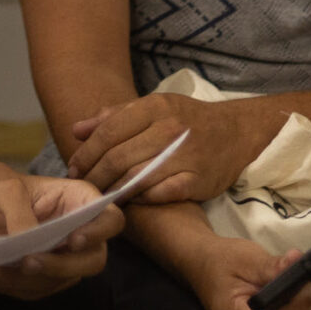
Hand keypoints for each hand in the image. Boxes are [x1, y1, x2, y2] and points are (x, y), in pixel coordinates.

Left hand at [0, 166, 119, 299]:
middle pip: (93, 260)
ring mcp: (67, 258)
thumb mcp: (5, 189)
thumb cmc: (3, 189)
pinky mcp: (47, 277)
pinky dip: (10, 285)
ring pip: (61, 280)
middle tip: (28, 262)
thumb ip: (18, 211)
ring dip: (25, 280)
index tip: (73, 239)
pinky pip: (36, 289)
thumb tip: (25, 241)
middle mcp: (82, 233)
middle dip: (61, 266)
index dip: (99, 233)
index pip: (111, 220)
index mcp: (81, 201)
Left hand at [68, 91, 278, 201]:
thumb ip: (114, 117)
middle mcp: (170, 129)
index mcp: (155, 106)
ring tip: (100, 198)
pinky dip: (141, 200)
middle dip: (94, 177)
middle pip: (118, 158)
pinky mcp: (198, 180)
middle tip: (83, 188)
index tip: (73, 168)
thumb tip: (76, 131)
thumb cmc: (188, 120)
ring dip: (113, 192)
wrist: (237, 131)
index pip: (109, 131)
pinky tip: (131, 202)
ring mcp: (185, 155)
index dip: (86, 153)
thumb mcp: (154, 107)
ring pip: (136, 178)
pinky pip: (160, 194)